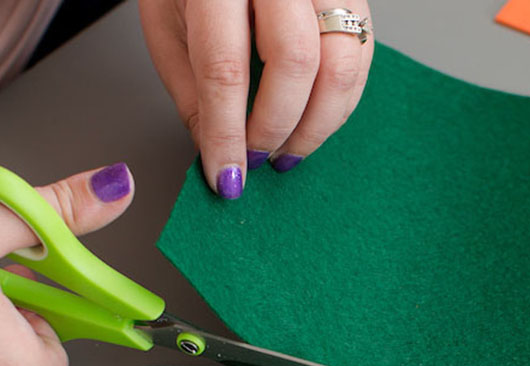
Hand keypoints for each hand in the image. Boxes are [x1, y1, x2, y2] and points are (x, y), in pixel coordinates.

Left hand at [139, 0, 373, 197]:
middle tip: (257, 159)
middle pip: (295, 62)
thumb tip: (218, 153)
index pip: (226, 67)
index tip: (227, 176)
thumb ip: (192, 90)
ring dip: (317, 124)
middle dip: (277, 127)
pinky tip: (314, 121)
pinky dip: (341, 103)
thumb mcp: (167, 25)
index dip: (227, 133)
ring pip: (342, 64)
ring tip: (288, 151)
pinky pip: (361, 57)